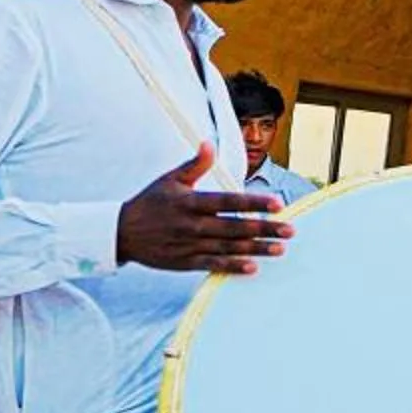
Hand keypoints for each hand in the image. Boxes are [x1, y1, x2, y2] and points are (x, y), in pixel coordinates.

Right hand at [116, 144, 292, 273]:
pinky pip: (212, 265)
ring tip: (280, 248)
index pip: (229, 201)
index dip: (254, 203)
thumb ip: (194, 165)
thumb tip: (209, 144)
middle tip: (290, 230)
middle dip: (264, 228)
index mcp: (191, 202)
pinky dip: (232, 267)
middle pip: (234, 227)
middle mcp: (192, 224)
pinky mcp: (184, 262)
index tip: (278, 204)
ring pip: (228, 248)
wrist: (120, 232)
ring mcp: (189, 245)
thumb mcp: (169, 180)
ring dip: (255, 249)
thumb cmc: (149, 203)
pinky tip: (252, 268)